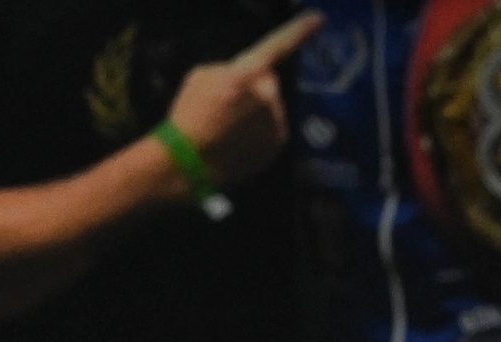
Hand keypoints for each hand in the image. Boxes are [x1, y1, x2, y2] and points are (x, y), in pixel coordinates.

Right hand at [162, 11, 321, 188]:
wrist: (182, 164)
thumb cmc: (187, 118)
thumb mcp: (200, 78)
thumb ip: (228, 71)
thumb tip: (243, 80)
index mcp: (246, 73)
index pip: (277, 46)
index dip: (299, 30)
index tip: (318, 19)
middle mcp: (267, 96)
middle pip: (268, 86)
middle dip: (254, 92)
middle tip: (226, 109)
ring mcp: (274, 122)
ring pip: (270, 110)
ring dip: (254, 116)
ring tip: (227, 131)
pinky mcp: (276, 145)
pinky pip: (271, 132)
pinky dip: (257, 136)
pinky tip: (235, 144)